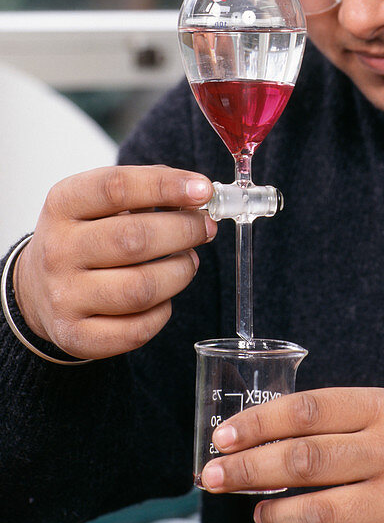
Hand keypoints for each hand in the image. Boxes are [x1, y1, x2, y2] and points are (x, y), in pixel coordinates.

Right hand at [14, 165, 216, 358]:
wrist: (40, 286)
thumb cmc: (87, 236)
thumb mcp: (101, 202)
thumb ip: (148, 190)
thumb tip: (199, 194)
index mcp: (63, 205)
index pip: (117, 187)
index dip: (167, 186)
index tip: (203, 190)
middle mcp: (57, 250)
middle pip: (135, 239)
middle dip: (185, 231)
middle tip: (204, 228)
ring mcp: (63, 297)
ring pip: (141, 289)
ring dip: (180, 272)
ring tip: (187, 262)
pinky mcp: (75, 336)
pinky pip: (137, 330)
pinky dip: (163, 312)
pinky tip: (163, 296)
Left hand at [200, 387, 383, 522]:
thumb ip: (332, 421)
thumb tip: (256, 439)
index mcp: (382, 408)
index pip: (307, 410)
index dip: (257, 424)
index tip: (221, 438)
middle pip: (303, 460)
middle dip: (246, 471)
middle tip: (212, 480)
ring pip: (317, 514)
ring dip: (275, 517)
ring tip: (261, 516)